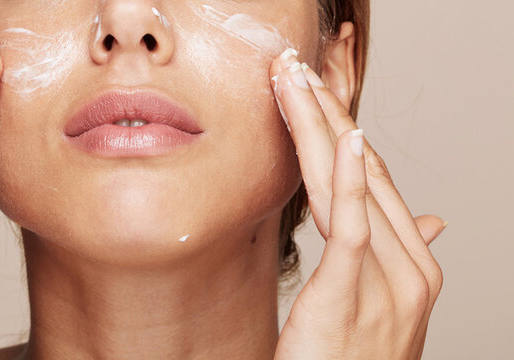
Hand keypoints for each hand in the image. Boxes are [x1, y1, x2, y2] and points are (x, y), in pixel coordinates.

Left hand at [270, 49, 446, 358]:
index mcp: (414, 264)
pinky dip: (348, 181)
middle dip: (328, 115)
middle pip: (362, 173)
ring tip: (296, 82)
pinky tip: (343, 139)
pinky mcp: (353, 293)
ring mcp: (389, 281)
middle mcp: (411, 267)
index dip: (343, 132)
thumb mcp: (381, 304)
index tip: (313, 93)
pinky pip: (353, 228)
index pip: (374, 183)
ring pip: (351, 187)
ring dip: (322, 128)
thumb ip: (403, 255)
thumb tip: (431, 220)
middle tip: (296, 67)